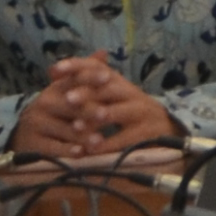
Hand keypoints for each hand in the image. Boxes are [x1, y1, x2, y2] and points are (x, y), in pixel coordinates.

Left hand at [13, 59, 175, 162]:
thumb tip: (51, 71)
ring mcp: (140, 112)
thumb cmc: (128, 111)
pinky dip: (106, 145)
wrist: (165, 129)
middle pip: (106, 88)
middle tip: (67, 99)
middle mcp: (129, 92)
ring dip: (95, 119)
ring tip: (77, 127)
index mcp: (117, 81)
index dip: (76, 66)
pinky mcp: (146, 133)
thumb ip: (83, 84)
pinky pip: (124, 139)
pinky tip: (91, 150)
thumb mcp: (108, 94)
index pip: (95, 67)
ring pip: (115, 113)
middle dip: (85, 93)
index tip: (55, 71)